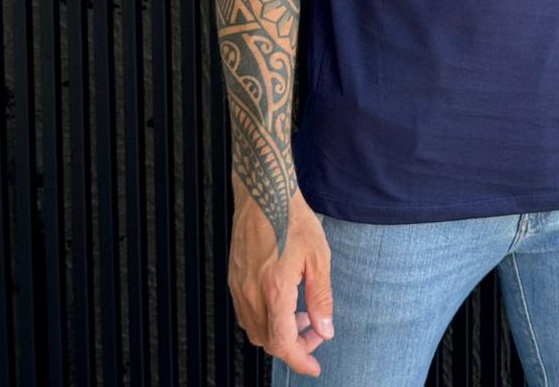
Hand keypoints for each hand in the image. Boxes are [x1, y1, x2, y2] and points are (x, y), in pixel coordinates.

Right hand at [228, 174, 334, 375]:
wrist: (264, 192)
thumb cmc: (292, 219)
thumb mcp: (318, 257)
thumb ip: (321, 298)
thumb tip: (325, 330)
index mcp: (274, 291)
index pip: (282, 344)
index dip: (300, 360)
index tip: (314, 366)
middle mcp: (250, 294)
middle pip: (267, 341)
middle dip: (293, 344)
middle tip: (315, 330)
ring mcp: (238, 286)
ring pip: (255, 329)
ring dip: (278, 332)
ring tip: (302, 314)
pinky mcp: (234, 277)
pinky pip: (246, 312)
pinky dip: (265, 317)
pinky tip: (283, 300)